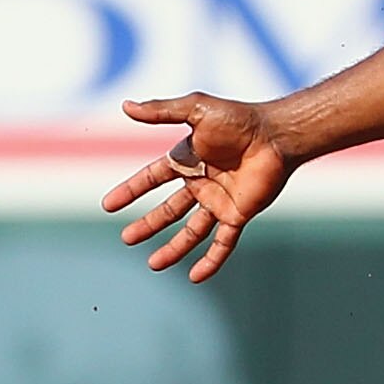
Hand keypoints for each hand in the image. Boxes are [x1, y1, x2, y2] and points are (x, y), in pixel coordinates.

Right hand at [102, 93, 294, 281]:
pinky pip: (223, 243)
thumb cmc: (238, 119)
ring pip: (192, 231)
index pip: (152, 178)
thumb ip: (161, 110)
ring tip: (153, 265)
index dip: (131, 190)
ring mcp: (220, 201)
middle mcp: (202, 183)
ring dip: (173, 248)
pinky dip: (211, 261)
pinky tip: (196, 277)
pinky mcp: (239, 214)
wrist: (275, 136)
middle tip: (127, 238)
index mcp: (188, 160)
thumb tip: (125, 106)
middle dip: (148, 225)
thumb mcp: (195, 109)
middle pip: (169, 210)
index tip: (108, 205)